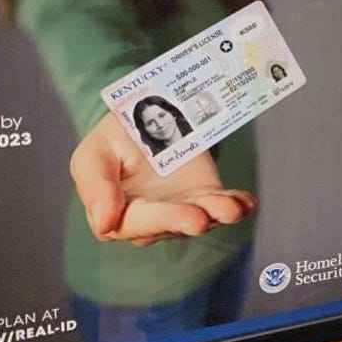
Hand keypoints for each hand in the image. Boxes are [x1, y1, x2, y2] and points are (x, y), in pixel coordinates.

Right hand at [70, 114, 257, 245]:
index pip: (135, 223)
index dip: (154, 220)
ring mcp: (183, 209)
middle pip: (170, 223)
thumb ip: (96, 187)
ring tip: (232, 209)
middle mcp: (153, 219)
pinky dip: (237, 203)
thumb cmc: (111, 141)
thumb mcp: (93, 155)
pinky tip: (247, 203)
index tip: (169, 219)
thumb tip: (104, 224)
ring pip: (202, 216)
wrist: (142, 118)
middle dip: (185, 220)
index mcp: (118, 214)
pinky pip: (223, 203)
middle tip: (199, 219)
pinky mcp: (206, 195)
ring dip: (217, 212)